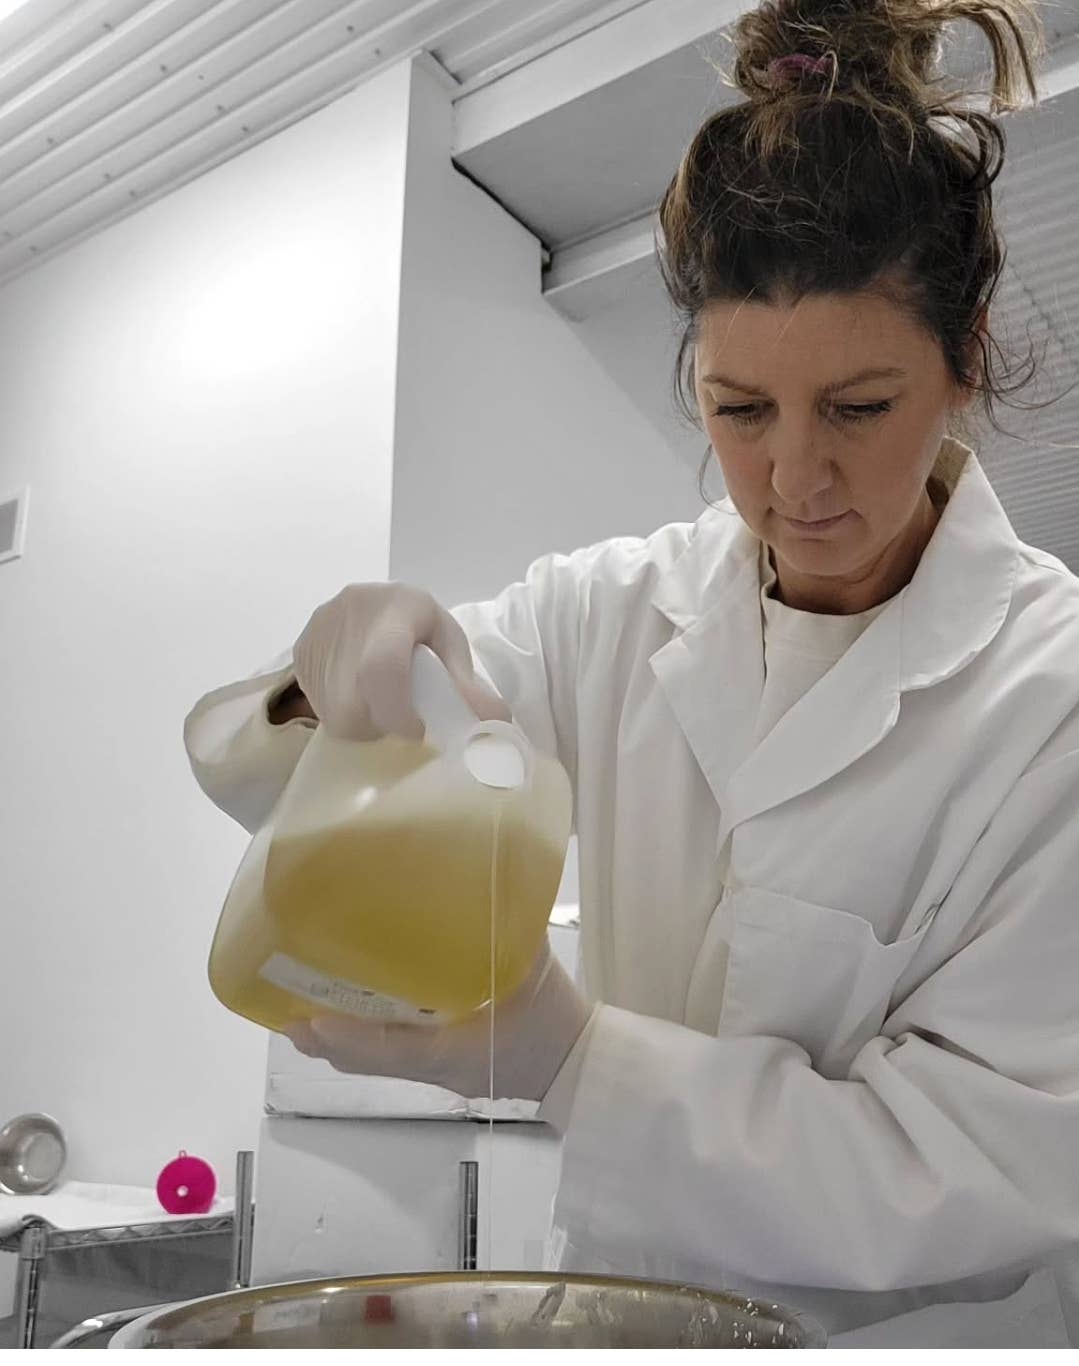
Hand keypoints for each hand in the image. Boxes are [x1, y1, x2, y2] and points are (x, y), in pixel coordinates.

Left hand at [284, 939, 591, 1101]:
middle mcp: (435, 1067)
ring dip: (338, 1039)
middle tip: (284, 1005)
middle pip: (366, 1060)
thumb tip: (481, 879)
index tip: (306, 1019)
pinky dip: (363, 1038)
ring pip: (373, 1061)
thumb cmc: (554, 1018)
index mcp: (454, 1048)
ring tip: (302, 1008)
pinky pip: (391, 1056)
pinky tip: (349, 1012)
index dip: (346, 1037)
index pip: (389, 1049)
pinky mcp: (442, 1067)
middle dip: (324, 1036)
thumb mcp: (534, 968)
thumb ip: (508, 927)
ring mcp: (436, 1072)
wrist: (580, 1064)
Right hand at [292, 583, 509, 740]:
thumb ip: (466, 680)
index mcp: (392, 611)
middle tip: (401, 720)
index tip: (417, 730)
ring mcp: (315, 638)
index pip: (382, 669)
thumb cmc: (417, 621)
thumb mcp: (448, 640)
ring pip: (333, 712)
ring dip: (361, 722)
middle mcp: (344, 620)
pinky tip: (359, 694)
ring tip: (381, 703)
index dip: (397, 712)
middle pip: (353, 704)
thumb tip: (493, 721)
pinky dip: (342, 711)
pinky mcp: (299, 654)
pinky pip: (317, 703)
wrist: (372, 598)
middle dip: (380, 725)